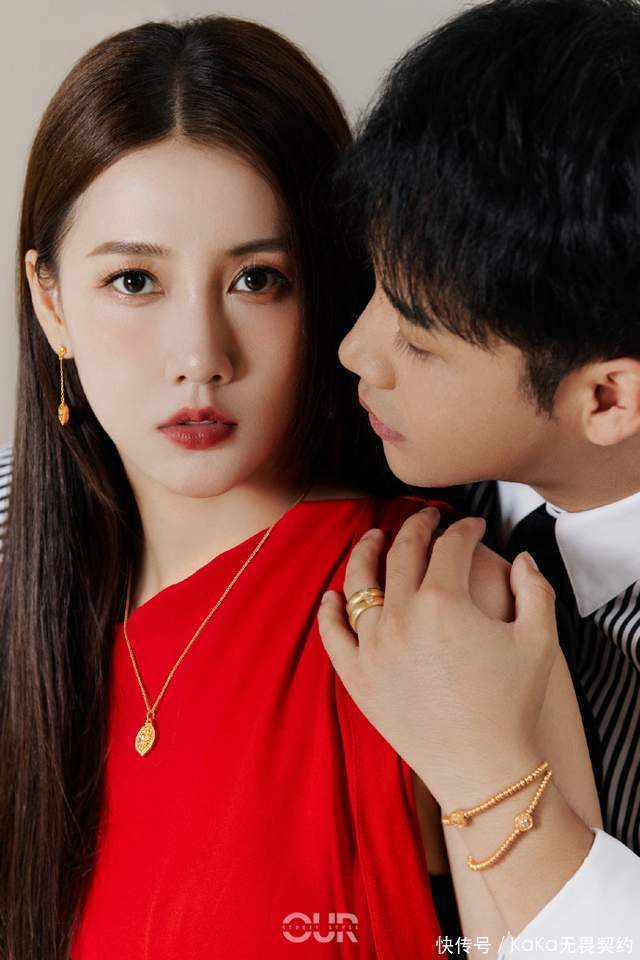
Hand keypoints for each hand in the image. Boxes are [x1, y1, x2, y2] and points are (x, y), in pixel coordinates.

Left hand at [317, 508, 558, 807]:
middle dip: (416, 526)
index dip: (465, 529)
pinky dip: (329, 611)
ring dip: (365, 552)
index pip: (449, 546)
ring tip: (371, 537)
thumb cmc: (514, 704)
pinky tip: (332, 596)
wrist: (483, 768)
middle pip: (401, 552)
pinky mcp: (356, 677)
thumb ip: (535, 588)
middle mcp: (402, 616)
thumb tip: (522, 557)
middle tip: (427, 518)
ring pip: (359, 584)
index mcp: (445, 601)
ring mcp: (373, 646)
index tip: (474, 525)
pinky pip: (333, 635)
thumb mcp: (540, 640)